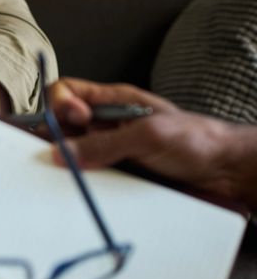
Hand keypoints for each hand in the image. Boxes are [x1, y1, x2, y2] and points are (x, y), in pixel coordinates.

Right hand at [48, 78, 237, 198]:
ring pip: (70, 151)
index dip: (61, 104)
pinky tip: (87, 187)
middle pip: (61, 123)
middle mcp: (104, 123)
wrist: (224, 171)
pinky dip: (81, 181)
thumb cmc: (195, 140)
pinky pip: (86, 175)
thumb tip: (62, 153)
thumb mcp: (148, 135)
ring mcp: (107, 148)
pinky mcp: (113, 172)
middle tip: (57, 154)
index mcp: (112, 101)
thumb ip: (104, 143)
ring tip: (74, 172)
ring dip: (67, 162)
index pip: (67, 91)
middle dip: (54, 137)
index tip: (76, 120)